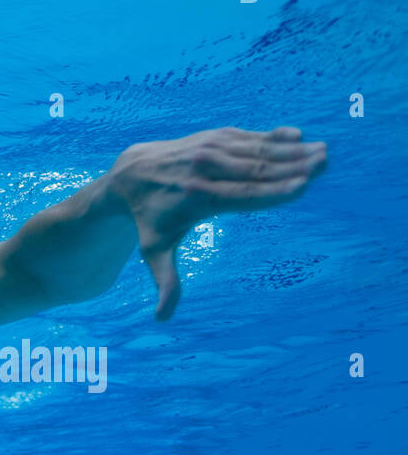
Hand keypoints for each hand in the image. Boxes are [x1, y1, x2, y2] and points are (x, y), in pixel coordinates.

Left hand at [109, 127, 326, 320]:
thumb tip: (161, 319)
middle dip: (292, 165)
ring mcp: (207, 149)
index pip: (243, 195)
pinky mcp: (210, 137)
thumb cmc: (150, 217)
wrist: (131, 173)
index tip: (303, 186)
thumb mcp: (154, 250)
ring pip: (254, 149)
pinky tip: (296, 135)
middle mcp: (204, 170)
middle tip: (324, 163)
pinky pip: (245, 136)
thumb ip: (165, 281)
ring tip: (321, 151)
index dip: (274, 190)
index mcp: (197, 199)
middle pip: (255, 168)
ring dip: (289, 149)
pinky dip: (271, 136)